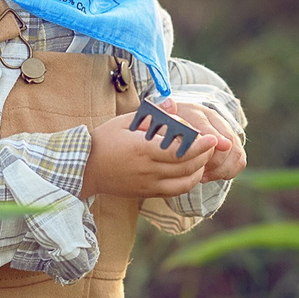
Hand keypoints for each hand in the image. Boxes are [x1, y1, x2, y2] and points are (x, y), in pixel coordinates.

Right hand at [82, 111, 216, 200]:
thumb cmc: (104, 140)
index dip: (199, 146)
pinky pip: (175, 191)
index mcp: (142, 149)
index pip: (178, 151)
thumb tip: (173, 104)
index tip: (212, 139)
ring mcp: (148, 184)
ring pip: (184, 181)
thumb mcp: (125, 121)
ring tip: (203, 157)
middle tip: (210, 144)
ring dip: (199, 169)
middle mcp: (148, 169)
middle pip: (186, 166)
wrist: (86, 168)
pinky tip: (191, 170)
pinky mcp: (147, 193)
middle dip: (204, 156)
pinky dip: (188, 181)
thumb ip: (152, 114)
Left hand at [162, 98, 246, 184]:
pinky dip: (228, 172)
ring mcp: (227, 133)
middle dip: (214, 160)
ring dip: (220, 169)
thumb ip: (165, 113)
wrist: (185, 121)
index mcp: (198, 113)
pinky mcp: (234, 146)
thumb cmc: (171, 124)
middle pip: (227, 142)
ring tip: (203, 177)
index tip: (218, 147)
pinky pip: (240, 161)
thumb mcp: (164, 118)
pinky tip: (211, 176)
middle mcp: (216, 121)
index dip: (213, 137)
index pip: (208, 125)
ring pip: (235, 153)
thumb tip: (169, 104)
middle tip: (199, 171)